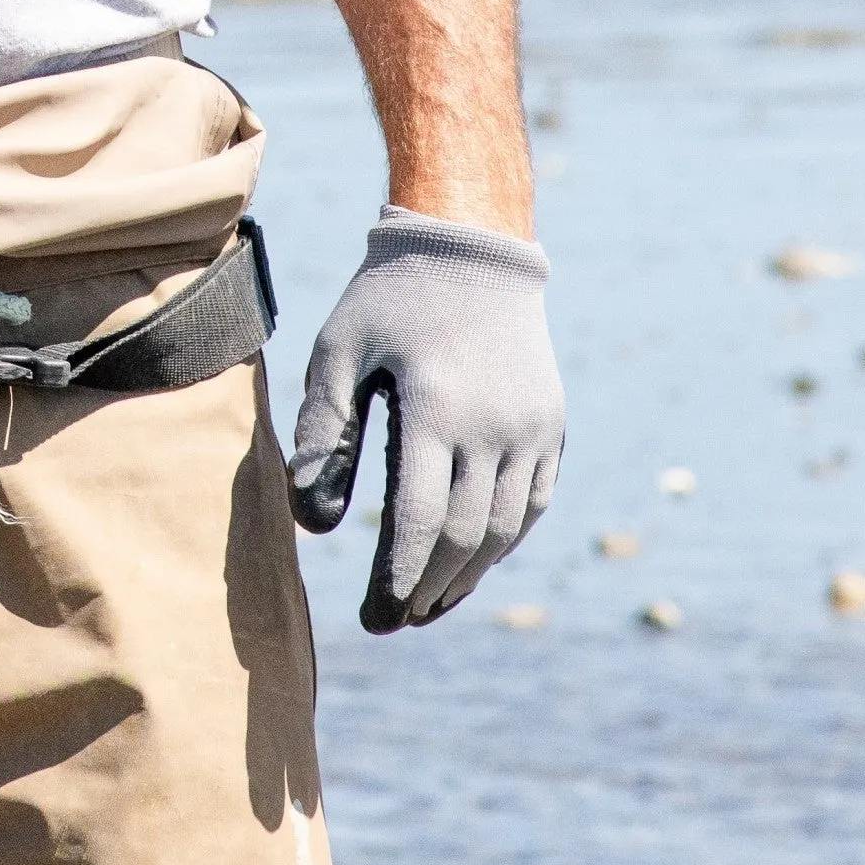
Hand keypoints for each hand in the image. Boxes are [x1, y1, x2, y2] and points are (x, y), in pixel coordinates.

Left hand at [286, 212, 560, 630]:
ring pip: (504, 529)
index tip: (375, 617)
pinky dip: (502, 541)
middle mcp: (494, 423)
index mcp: (436, 407)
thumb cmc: (388, 298)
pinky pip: (532, 502)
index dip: (395, 580)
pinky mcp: (550, 424)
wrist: (471, 243)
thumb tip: (314, 525)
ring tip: (428, 605)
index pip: (417, 522)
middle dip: (426, 589)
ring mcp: (531, 426)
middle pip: (462, 536)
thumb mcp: (337, 351)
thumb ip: (322, 436)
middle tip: (393, 621)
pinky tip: (469, 562)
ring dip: (466, 576)